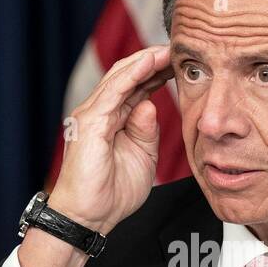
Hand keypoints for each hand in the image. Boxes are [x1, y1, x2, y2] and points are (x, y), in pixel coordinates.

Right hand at [47, 44, 172, 235]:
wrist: (88, 217)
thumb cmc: (110, 193)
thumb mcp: (142, 158)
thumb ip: (147, 131)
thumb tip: (151, 104)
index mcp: (112, 120)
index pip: (136, 89)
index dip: (157, 74)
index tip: (180, 65)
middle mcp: (99, 113)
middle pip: (128, 77)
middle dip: (153, 62)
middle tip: (179, 50)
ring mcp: (92, 115)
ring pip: (120, 77)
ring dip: (145, 61)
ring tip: (168, 49)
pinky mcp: (90, 122)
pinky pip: (114, 91)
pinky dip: (132, 74)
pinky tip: (150, 62)